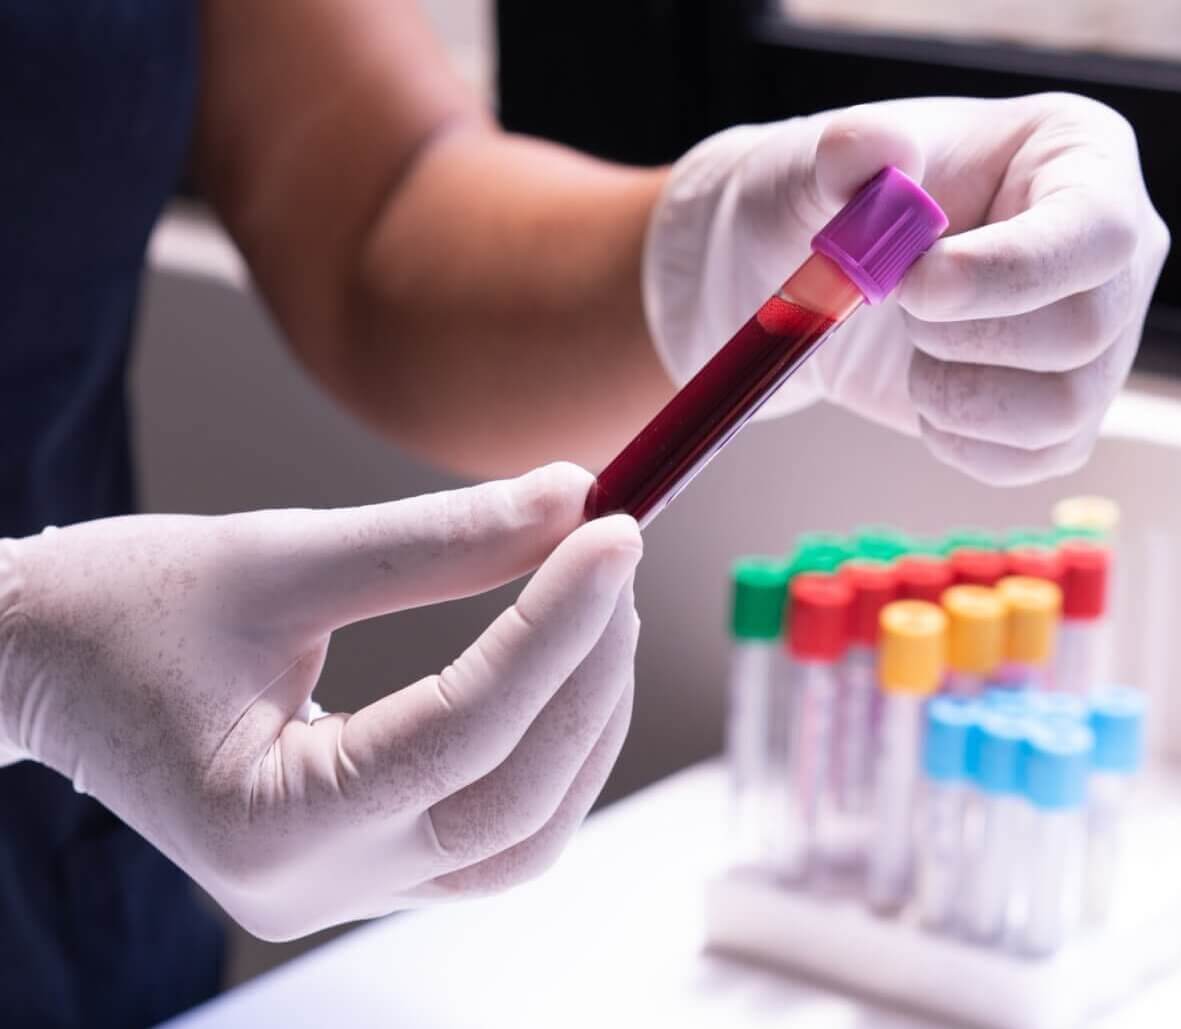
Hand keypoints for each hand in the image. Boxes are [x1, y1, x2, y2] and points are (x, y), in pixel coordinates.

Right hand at [0, 463, 640, 939]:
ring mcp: (347, 890)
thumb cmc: (118, 609)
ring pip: (523, 831)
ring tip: (600, 606)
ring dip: (582, 719)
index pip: (463, 730)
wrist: (38, 666)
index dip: (556, 626)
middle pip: (514, 799)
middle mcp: (317, 887)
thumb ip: (434, 539)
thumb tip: (571, 498)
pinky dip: (546, 748)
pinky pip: (494, 828)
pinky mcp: (367, 864)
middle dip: (587, 672)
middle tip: (614, 557)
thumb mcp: (276, 556)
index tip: (612, 531)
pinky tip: (565, 667)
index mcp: (269, 825)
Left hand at [645, 94, 1169, 484]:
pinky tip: (922, 389)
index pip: (1096, 229)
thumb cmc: (834, 204)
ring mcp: (1102, 337)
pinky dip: (959, 439)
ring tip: (910, 349)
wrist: (818, 278)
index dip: (1006, 273)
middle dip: (961, 336)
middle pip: (1083, 330)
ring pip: (1064, 408)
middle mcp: (1116, 249)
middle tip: (898, 306)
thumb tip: (864, 147)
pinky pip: (1036, 458)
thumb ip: (844, 152)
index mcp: (1080, 155)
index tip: (914, 286)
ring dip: (955, 394)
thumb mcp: (820, 163)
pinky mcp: (1067, 411)